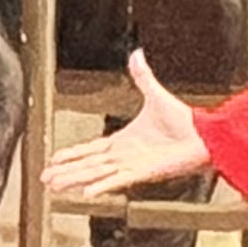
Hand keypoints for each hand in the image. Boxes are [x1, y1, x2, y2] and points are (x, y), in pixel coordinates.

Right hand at [45, 49, 210, 197]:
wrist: (203, 136)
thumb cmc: (184, 121)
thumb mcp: (155, 94)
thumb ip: (142, 76)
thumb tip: (136, 54)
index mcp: (123, 140)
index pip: (90, 149)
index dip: (72, 155)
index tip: (54, 159)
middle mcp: (124, 156)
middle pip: (87, 165)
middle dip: (65, 172)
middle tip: (44, 178)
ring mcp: (131, 166)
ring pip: (95, 174)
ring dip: (74, 180)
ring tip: (54, 186)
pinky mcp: (142, 173)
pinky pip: (117, 180)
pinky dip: (101, 186)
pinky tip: (85, 192)